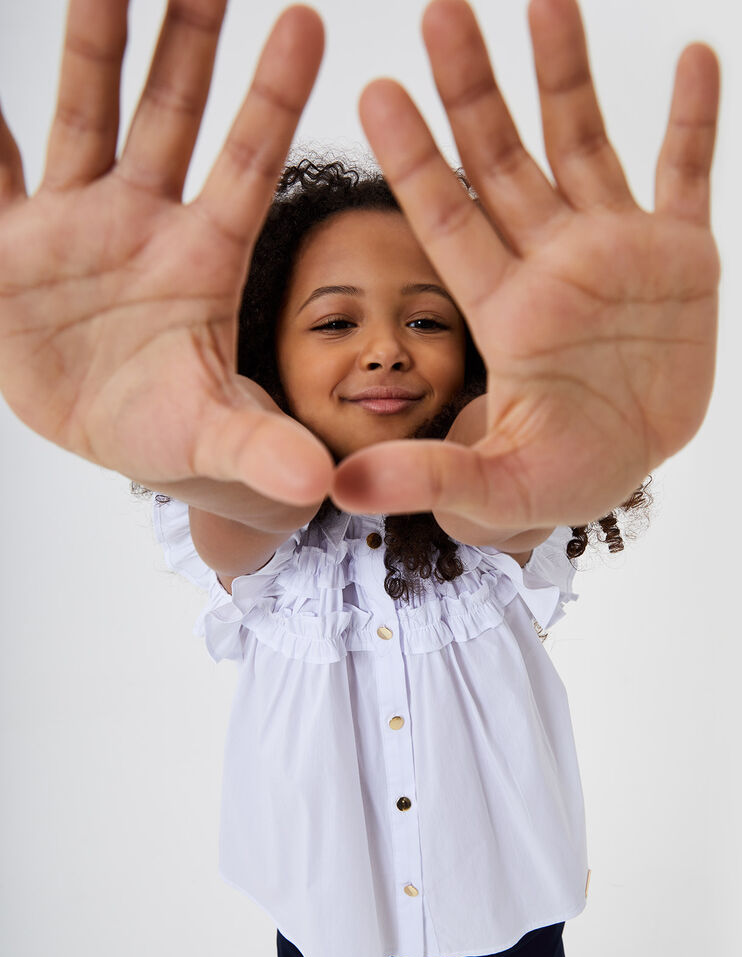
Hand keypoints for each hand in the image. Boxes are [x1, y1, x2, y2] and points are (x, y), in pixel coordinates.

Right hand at [0, 1, 333, 506]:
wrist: (112, 433)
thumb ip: (262, 448)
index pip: (248, 163)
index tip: (309, 21)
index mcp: (206, 258)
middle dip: (186, 38)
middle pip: (171, 114)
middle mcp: (145, 222)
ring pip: (87, 115)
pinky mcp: (10, 245)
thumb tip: (315, 483)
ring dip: (94, 43)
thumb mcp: (216, 437)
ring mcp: (76, 223)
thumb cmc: (174, 428)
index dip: (274, 97)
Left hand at [331, 0, 719, 533]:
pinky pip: (686, 174)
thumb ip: (426, 476)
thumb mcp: (495, 485)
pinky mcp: (680, 257)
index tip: (377, 90)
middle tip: (439, 10)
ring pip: (584, 145)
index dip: (416, 157)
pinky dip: (693, 122)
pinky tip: (694, 59)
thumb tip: (341, 490)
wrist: (631, 464)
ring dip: (566, 74)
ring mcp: (615, 252)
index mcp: (502, 308)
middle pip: (502, 161)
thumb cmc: (559, 476)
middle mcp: (549, 263)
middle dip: (473, 89)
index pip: (447, 220)